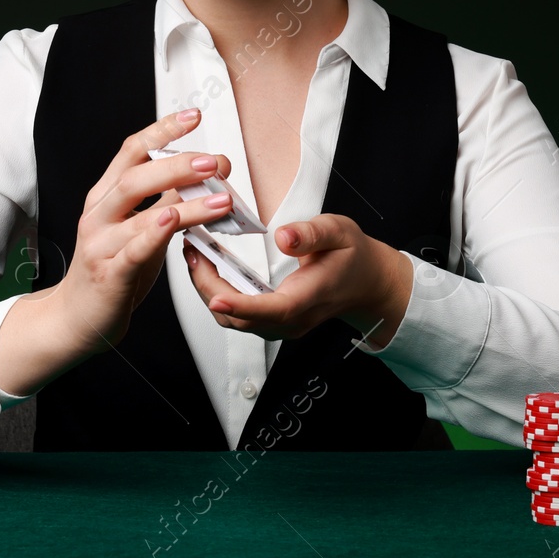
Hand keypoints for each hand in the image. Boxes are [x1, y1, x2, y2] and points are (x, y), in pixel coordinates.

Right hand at [50, 107, 235, 355]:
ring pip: (142, 215)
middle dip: (177, 165)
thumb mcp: (140, 227)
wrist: (79, 317)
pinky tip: (174, 221)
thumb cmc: (112, 268)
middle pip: (135, 178)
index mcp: (106, 196)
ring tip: (221, 199)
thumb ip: (167, 199)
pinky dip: (155, 233)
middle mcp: (99, 215)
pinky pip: (133, 250)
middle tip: (215, 162)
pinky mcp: (109, 274)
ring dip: (187, 204)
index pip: (132, 152)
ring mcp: (101, 244)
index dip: (162, 131)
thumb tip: (205, 175)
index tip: (192, 116)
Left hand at [182, 213, 412, 345]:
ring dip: (209, 292)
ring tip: (195, 257)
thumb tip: (285, 237)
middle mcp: (293, 320)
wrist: (366, 282)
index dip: (242, 305)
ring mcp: (282, 325)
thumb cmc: (353, 257)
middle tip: (192, 252)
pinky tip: (209, 270)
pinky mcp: (273, 322)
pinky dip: (218, 295)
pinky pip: (239, 317)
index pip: (273, 310)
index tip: (216, 295)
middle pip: (243, 319)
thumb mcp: (339, 232)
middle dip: (210, 289)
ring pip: (235, 321)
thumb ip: (312, 234)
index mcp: (309, 297)